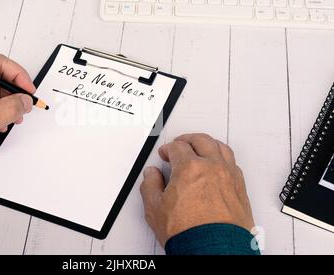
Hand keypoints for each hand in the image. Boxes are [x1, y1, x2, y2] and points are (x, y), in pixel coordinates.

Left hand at [0, 54, 35, 164]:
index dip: (19, 76)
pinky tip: (1, 122)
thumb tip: (26, 101)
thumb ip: (8, 109)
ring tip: (12, 119)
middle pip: (0, 76)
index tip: (29, 91)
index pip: (0, 64)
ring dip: (7, 104)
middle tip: (23, 107)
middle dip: (14, 93)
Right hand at [140, 133, 254, 246]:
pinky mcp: (240, 189)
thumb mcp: (155, 209)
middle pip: (201, 140)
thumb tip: (152, 175)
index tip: (165, 154)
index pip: (177, 147)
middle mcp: (212, 168)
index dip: (168, 148)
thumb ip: (150, 186)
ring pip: (221, 148)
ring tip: (201, 148)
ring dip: (208, 144)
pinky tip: (218, 165)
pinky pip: (233, 164)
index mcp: (190, 168)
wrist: (213, 251)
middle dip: (188, 139)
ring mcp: (229, 177)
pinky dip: (223, 159)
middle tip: (181, 144)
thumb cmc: (189, 233)